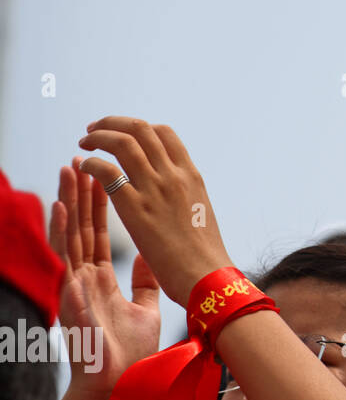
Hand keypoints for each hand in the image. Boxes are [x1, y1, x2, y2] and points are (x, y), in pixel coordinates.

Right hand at [48, 158, 160, 399]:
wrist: (122, 386)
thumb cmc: (129, 349)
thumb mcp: (143, 305)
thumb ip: (143, 279)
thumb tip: (149, 253)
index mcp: (100, 278)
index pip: (96, 231)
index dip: (96, 202)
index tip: (97, 170)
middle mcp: (85, 282)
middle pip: (80, 232)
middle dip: (78, 198)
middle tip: (76, 162)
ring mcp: (78, 298)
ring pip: (70, 251)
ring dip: (66, 220)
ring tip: (64, 189)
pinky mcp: (79, 319)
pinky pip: (72, 292)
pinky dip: (69, 272)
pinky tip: (67, 247)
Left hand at [77, 118, 233, 306]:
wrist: (207, 276)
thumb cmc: (205, 253)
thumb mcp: (200, 210)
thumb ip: (184, 192)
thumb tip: (172, 187)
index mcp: (191, 175)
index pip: (163, 133)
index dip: (138, 128)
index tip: (122, 134)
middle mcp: (174, 175)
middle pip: (140, 129)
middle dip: (112, 123)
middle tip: (95, 130)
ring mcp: (155, 190)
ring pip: (122, 143)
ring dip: (98, 137)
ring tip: (85, 143)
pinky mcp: (136, 209)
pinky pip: (107, 172)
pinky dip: (91, 164)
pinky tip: (84, 169)